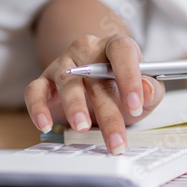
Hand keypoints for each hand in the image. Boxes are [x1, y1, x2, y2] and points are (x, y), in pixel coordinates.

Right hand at [24, 35, 164, 153]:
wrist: (96, 84)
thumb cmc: (122, 87)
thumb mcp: (145, 92)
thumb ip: (151, 90)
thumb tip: (146, 90)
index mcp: (115, 46)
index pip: (122, 51)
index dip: (129, 77)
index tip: (136, 105)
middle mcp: (87, 50)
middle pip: (96, 76)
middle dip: (108, 112)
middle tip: (116, 140)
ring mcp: (63, 64)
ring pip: (66, 81)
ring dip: (74, 107)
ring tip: (82, 128)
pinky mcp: (44, 81)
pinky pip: (35, 91)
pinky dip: (38, 108)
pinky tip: (45, 125)